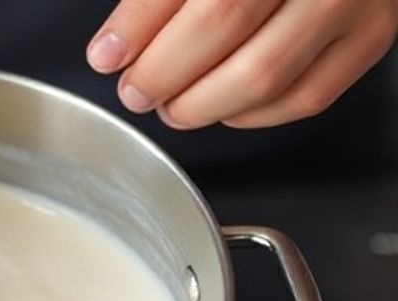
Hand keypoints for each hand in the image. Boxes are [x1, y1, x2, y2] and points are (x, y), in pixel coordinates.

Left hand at [87, 0, 397, 129]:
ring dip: (200, 104)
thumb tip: (113, 49)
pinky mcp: (369, 38)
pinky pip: (304, 97)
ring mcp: (351, 0)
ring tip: (170, 104)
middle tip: (137, 89)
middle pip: (223, 25)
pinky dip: (249, 114)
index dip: (138, 27)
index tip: (106, 56)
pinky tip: (221, 105)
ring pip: (263, 75)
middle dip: (163, 71)